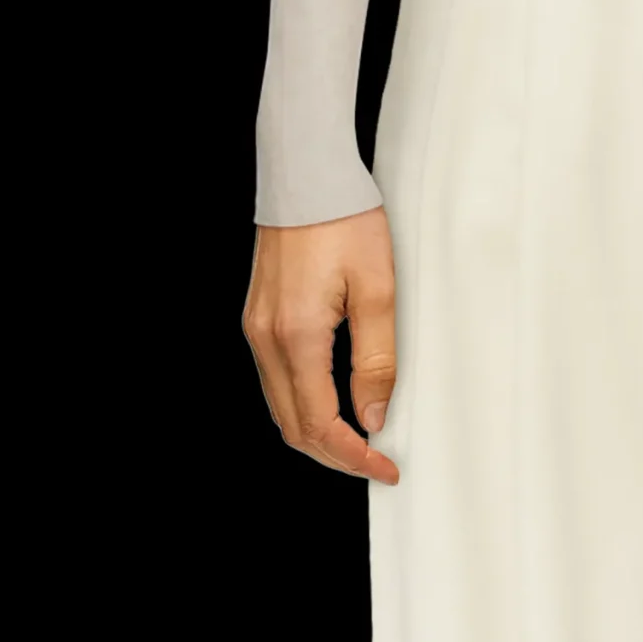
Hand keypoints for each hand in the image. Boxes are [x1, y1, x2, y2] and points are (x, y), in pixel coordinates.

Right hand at [242, 206, 400, 484]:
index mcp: (297, 337)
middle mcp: (267, 338)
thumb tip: (373, 416)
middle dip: (335, 455)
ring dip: (318, 434)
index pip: (320, 424)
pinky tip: (335, 405)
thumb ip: (377, 361)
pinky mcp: (260, 317)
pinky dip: (305, 405)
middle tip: (375, 463)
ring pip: (282, 407)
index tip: (385, 468)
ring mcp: (257, 328)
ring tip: (359, 441)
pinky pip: (277, 380)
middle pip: (294, 426)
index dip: (354, 457)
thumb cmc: (345, 221)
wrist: (307, 174)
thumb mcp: (378, 293)